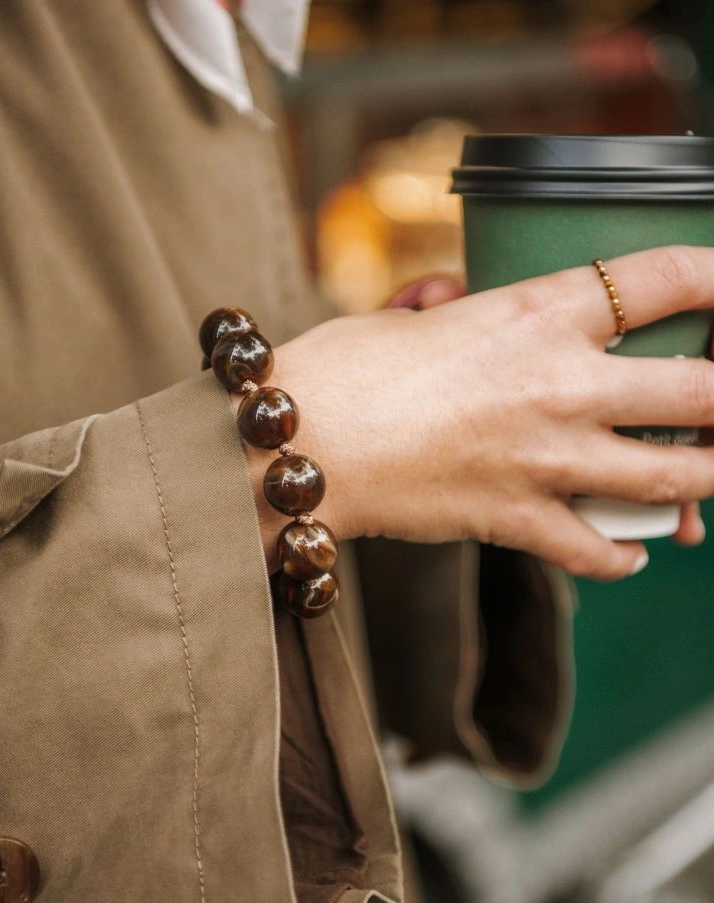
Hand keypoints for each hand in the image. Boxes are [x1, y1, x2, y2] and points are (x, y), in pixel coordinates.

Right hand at [258, 247, 713, 579]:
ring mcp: (544, 458)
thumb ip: (454, 306)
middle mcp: (559, 384)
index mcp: (536, 314)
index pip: (665, 278)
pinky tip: (630, 550)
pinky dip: (620, 556)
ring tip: (707, 477)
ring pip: (671, 480)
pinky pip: (596, 551)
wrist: (297, 443)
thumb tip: (456, 295)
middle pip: (700, 390)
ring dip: (704, 481)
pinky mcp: (515, 518)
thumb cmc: (341, 367)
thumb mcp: (409, 317)